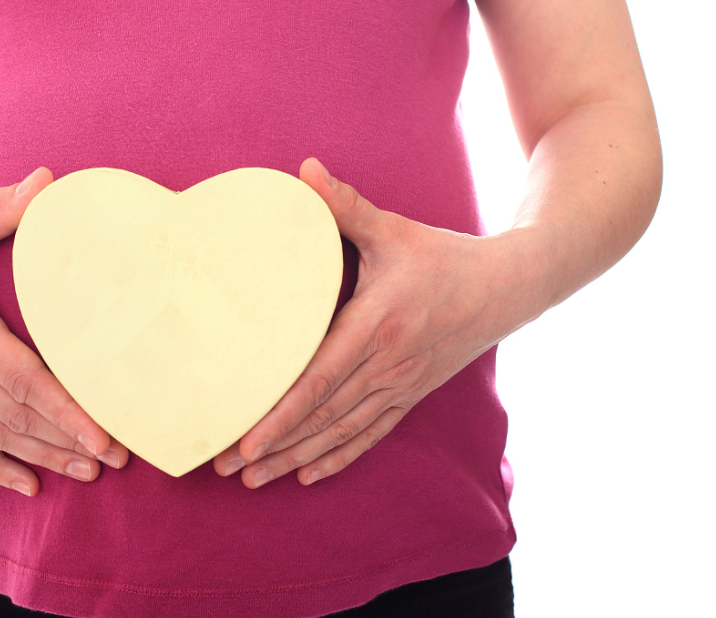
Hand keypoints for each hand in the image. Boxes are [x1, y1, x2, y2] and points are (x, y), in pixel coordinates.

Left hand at [213, 157, 540, 487]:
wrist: (508, 287)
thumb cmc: (442, 256)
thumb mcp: (394, 229)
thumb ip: (345, 206)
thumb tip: (304, 169)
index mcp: (377, 324)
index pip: (319, 379)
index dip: (281, 414)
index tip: (245, 439)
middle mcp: (387, 364)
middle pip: (321, 416)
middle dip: (272, 446)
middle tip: (228, 467)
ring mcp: (400, 385)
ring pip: (341, 433)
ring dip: (295, 459)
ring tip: (254, 481)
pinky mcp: (410, 395)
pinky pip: (370, 435)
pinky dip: (338, 458)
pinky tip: (307, 476)